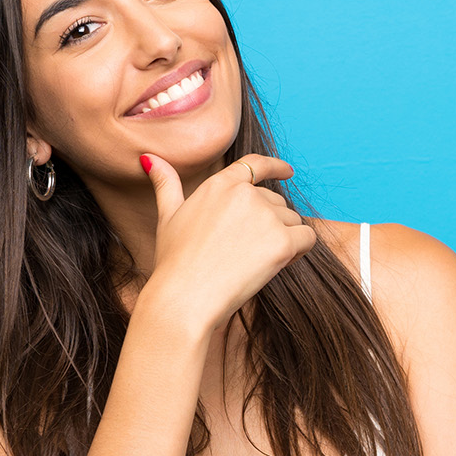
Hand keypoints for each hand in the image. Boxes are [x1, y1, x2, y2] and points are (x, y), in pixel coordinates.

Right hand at [138, 153, 318, 334]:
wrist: (185, 297)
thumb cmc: (174, 262)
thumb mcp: (167, 217)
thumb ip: (166, 185)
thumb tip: (149, 157)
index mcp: (219, 185)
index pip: (254, 165)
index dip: (275, 167)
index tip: (288, 171)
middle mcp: (244, 194)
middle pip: (277, 202)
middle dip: (272, 224)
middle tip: (247, 253)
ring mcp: (264, 216)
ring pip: (293, 221)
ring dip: (284, 239)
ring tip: (255, 262)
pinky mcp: (281, 241)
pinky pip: (306, 239)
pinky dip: (299, 251)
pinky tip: (279, 265)